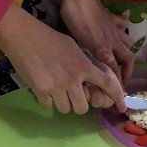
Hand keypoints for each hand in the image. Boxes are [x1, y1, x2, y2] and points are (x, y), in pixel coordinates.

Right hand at [0, 4, 125, 114]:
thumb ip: (84, 63)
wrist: (24, 36)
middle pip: (82, 108)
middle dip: (78, 105)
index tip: (121, 107)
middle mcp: (73, 79)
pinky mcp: (40, 91)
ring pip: (65, 109)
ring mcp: (56, 86)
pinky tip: (42, 87)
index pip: (107, 84)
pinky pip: (48, 105)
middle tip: (71, 97)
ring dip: (62, 103)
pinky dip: (46, 100)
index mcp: (84, 66)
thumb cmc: (49, 38)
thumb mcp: (73, 47)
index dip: (117, 97)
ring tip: (55, 91)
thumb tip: (90, 77)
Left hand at [50, 0, 133, 83]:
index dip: (119, 81)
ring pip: (126, 40)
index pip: (118, 67)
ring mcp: (112, 25)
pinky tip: (121, 31)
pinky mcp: (108, 16)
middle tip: (122, 80)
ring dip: (127, 51)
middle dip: (127, 70)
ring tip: (122, 61)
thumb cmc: (78, 18)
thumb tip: (114, 74)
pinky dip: (123, 29)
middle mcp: (114, 37)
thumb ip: (102, 56)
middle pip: (127, 55)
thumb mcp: (87, 40)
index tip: (118, 93)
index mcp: (108, 45)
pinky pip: (120, 23)